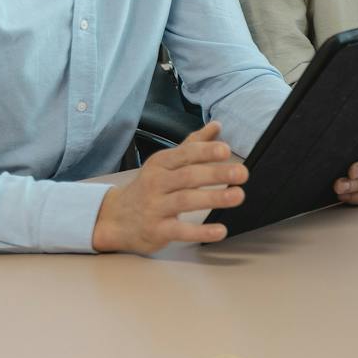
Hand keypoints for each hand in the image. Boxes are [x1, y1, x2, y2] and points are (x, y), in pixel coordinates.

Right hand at [93, 121, 245, 252]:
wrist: (114, 218)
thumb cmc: (149, 188)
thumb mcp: (165, 163)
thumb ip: (193, 145)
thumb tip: (217, 125)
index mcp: (161, 164)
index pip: (184, 154)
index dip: (205, 151)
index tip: (226, 151)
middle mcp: (156, 183)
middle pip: (188, 176)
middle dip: (216, 174)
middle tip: (242, 173)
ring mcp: (155, 207)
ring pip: (185, 201)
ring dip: (213, 198)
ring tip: (238, 196)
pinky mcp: (156, 231)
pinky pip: (180, 231)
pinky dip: (200, 232)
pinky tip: (220, 231)